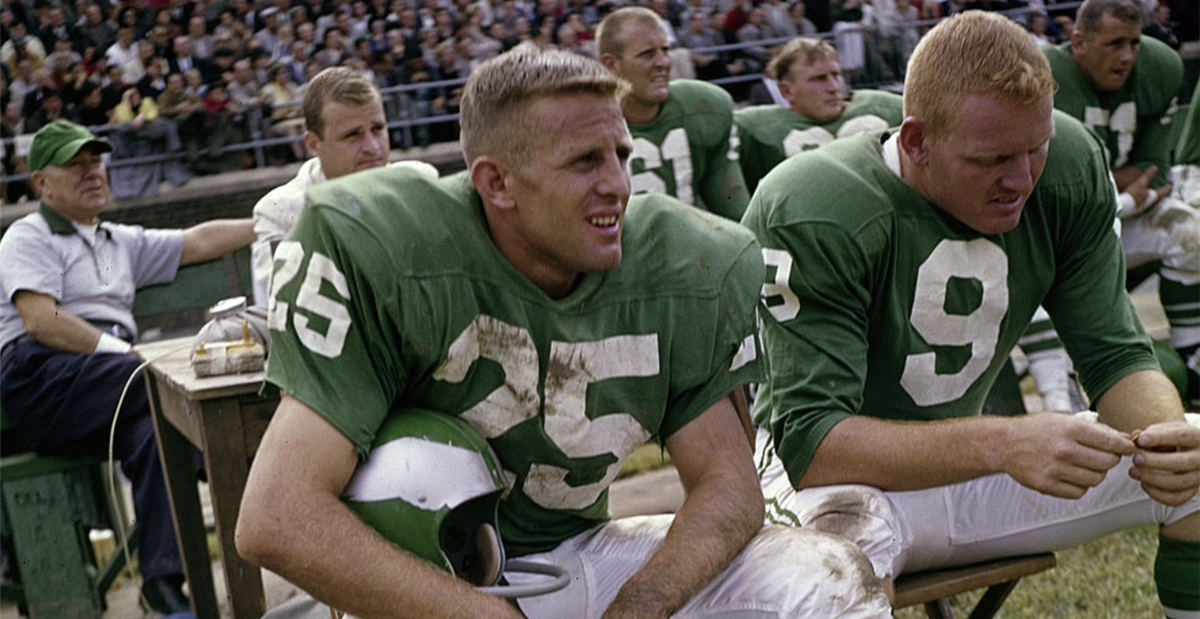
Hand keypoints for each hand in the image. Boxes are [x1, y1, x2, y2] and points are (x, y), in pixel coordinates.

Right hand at [1001, 413, 1134, 498]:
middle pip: (1108, 463)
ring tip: (1085, 465)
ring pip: (1096, 479)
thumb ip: (1096, 430)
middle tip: (1102, 455)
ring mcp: (1055, 469)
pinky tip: (1072, 475)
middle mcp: (1064, 450)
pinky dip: (1080, 485)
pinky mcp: (1046, 485)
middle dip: (1110, 459)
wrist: (1004, 443)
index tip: (1127, 448)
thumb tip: (1126, 440)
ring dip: (1095, 473)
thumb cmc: (1037, 430)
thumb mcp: (1065, 420)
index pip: (1112, 443)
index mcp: (1070, 429)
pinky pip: (1079, 492)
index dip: (1125, 447)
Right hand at [1122, 165, 1162, 214]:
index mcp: (1153, 195)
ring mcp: (1142, 206)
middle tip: (1163, 190)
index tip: (1170, 185)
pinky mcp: (1135, 208)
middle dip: (1160, 193)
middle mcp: (1150, 202)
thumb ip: (1148, 175)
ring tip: (1151, 193)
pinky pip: (1142, 203)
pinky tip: (1139, 198)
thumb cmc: (1133, 194)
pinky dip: (1144, 199)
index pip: (1163, 191)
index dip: (1166, 187)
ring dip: (1152, 197)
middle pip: (1158, 197)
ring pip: (1150, 201)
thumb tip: (1155, 167)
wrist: (1122, 205)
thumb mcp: (1141, 182)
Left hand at [1128, 421, 1199, 504]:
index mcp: (1196, 437)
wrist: (1187, 451)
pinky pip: (1177, 498)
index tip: (1140, 440)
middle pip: (1183, 462)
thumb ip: (1150, 433)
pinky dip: (1158, 494)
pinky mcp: (1191, 490)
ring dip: (1153, 479)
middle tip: (1135, 459)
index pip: (1181, 436)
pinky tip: (1143, 483)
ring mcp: (1198, 476)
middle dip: (1156, 462)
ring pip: (1179, 482)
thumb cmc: (1172, 438)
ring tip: (1133, 471)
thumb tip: (1136, 438)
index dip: (1160, 438)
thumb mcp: (1165, 429)